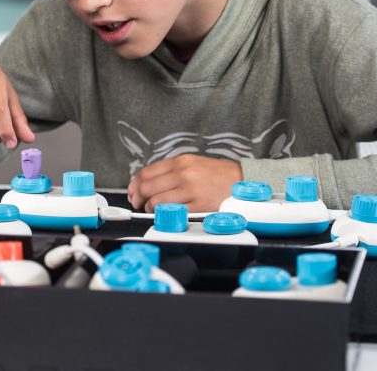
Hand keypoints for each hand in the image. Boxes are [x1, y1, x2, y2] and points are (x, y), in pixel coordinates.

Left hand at [127, 155, 242, 212]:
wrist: (244, 181)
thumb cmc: (218, 174)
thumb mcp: (194, 164)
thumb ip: (172, 171)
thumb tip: (148, 182)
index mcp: (181, 162)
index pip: (147, 172)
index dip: (135, 184)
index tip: (132, 191)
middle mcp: (184, 173)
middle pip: (147, 186)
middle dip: (137, 197)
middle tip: (137, 203)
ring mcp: (191, 190)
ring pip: (157, 200)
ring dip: (149, 208)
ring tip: (151, 209)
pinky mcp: (199, 206)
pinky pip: (173, 212)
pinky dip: (164, 214)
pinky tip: (165, 214)